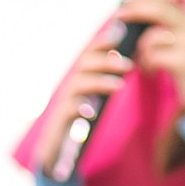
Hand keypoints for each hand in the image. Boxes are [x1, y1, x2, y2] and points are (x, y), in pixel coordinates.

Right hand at [36, 30, 132, 174]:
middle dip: (106, 61)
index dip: (102, 42)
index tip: (121, 32)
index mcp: (79, 80)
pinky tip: (93, 110)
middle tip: (130, 65)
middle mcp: (69, 87)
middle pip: (83, 64)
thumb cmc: (77, 126)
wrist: (54, 154)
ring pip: (78, 83)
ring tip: (119, 85)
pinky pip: (67, 110)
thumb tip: (126, 64)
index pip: (90, 53)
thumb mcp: (93, 101)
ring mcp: (62, 104)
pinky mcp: (58, 123)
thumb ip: (104, 84)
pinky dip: (80, 107)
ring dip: (99, 81)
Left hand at [120, 0, 184, 111]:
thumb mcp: (175, 42)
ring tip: (141, 63)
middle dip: (133, 11)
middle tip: (116, 18)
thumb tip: (131, 16)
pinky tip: (150, 73)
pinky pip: (153, 57)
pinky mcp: (184, 60)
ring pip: (151, 37)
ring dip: (139, 51)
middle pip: (157, 9)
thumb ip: (160, 28)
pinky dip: (146, 65)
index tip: (122, 0)